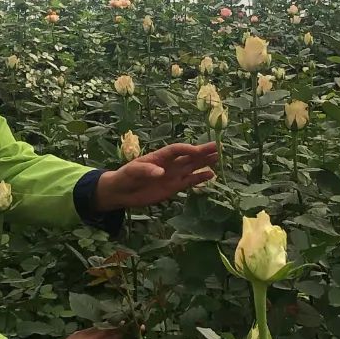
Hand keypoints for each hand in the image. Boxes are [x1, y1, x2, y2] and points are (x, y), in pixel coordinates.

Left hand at [95, 142, 217, 210]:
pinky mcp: (174, 187)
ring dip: (204, 162)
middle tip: (217, 146)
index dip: (187, 149)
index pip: (176, 150)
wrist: (121, 192)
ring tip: (218, 157)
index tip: (197, 150)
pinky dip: (200, 178)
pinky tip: (211, 174)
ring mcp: (172, 175)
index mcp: (159, 156)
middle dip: (202, 152)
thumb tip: (161, 172)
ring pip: (192, 167)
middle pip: (188, 156)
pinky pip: (190, 181)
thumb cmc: (125, 177)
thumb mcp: (132, 171)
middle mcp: (169, 164)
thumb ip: (146, 170)